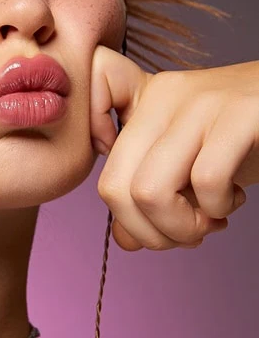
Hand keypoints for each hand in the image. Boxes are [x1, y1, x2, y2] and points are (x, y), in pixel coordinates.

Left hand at [89, 45, 258, 250]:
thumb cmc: (243, 143)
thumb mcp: (187, 166)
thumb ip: (150, 198)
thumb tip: (126, 241)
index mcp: (146, 102)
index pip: (95, 120)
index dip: (112, 189)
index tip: (141, 200)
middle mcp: (165, 96)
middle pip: (113, 186)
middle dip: (147, 231)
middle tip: (187, 232)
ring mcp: (201, 102)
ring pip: (148, 191)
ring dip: (181, 228)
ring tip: (210, 220)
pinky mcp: (240, 114)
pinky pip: (205, 181)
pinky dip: (217, 208)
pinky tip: (233, 199)